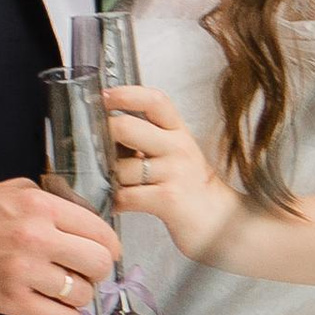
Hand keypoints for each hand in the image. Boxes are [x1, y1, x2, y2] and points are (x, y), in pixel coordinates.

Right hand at [0, 179, 121, 314]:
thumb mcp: (13, 189)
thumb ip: (50, 200)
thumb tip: (84, 219)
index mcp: (41, 207)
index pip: (100, 231)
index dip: (108, 246)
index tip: (105, 253)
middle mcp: (37, 238)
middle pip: (98, 264)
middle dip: (97, 271)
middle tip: (86, 273)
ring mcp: (23, 272)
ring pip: (82, 294)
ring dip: (79, 296)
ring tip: (64, 291)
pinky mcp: (10, 301)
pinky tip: (56, 309)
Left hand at [102, 85, 234, 261]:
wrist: (219, 220)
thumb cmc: (189, 186)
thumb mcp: (175, 151)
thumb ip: (148, 136)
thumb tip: (106, 127)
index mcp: (178, 131)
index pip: (153, 100)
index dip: (125, 94)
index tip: (104, 98)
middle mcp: (178, 147)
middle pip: (126, 127)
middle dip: (103, 137)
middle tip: (96, 148)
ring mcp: (174, 173)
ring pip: (121, 168)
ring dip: (109, 178)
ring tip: (115, 185)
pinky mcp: (167, 199)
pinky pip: (126, 196)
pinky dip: (116, 201)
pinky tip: (120, 203)